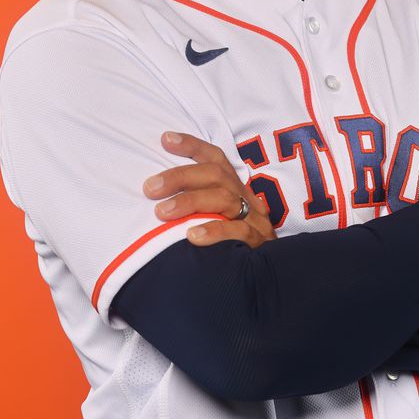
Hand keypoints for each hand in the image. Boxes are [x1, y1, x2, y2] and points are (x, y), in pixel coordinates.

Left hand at [143, 131, 277, 247]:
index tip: (166, 139)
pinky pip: (238, 233)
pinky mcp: (258, 244)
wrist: (268, 279)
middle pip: (216, 176)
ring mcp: (255, 221)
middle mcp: (246, 199)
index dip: (192, 146)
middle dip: (180, 177)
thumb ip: (194, 206)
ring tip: (162, 212)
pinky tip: (191, 236)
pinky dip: (214, 231)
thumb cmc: (231, 246)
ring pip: (224, 200)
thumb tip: (155, 194)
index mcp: (235, 189)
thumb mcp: (216, 219)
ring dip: (190, 203)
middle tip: (150, 188)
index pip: (216, 159)